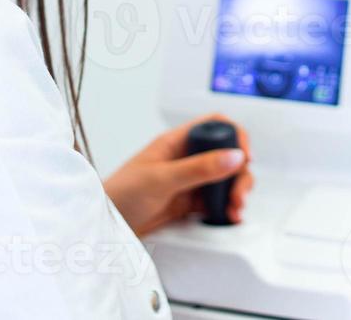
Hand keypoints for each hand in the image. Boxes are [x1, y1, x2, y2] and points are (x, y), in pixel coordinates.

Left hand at [104, 114, 254, 237]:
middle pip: (227, 156)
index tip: (244, 155)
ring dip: (236, 192)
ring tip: (234, 208)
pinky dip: (227, 208)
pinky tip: (228, 216)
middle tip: (238, 193)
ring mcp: (189, 181)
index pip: (214, 126)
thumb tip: (233, 156)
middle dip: (239, 173)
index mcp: (177, 142)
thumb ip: (198, 169)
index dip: (234, 135)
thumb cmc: (121, 193)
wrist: (106, 224)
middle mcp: (186, 159)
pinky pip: (216, 201)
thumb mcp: (162, 178)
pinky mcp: (189, 203)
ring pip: (225, 180)